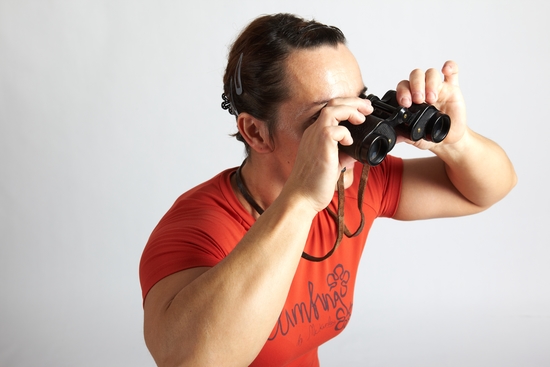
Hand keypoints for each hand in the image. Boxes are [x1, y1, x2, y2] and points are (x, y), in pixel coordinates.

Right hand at [284, 96, 371, 212]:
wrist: (302, 197)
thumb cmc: (313, 184)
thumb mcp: (332, 165)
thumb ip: (343, 155)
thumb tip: (356, 153)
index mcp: (315, 135)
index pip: (331, 111)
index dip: (347, 107)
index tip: (362, 112)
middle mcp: (313, 132)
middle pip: (333, 104)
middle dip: (353, 102)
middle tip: (368, 108)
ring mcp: (315, 136)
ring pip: (333, 109)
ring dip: (351, 109)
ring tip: (363, 116)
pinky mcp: (321, 144)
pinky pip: (336, 128)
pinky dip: (346, 132)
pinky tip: (349, 142)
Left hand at [395, 60, 466, 150]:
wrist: (448, 139)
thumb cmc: (430, 135)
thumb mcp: (415, 138)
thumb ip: (404, 135)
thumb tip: (393, 137)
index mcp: (410, 99)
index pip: (403, 87)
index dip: (403, 92)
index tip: (405, 103)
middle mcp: (423, 90)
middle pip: (416, 76)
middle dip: (416, 86)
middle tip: (418, 99)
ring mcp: (438, 88)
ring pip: (431, 73)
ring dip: (430, 83)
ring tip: (432, 98)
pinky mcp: (453, 88)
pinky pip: (452, 71)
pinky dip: (450, 66)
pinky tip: (445, 69)